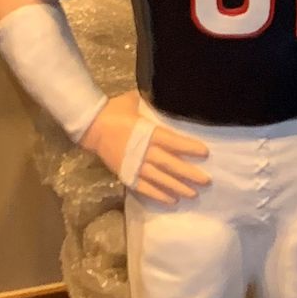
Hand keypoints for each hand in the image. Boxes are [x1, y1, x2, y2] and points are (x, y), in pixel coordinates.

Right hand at [83, 93, 209, 201]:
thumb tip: (168, 96)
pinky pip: (144, 188)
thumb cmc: (114, 110)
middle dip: (188, 173)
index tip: (205, 153)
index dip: (189, 148)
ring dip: (177, 187)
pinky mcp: (126, 174)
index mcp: (147, 132)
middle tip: (206, 181)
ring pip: (159, 179)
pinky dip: (158, 195)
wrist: (90, 126)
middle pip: (169, 164)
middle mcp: (143, 151)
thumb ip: (152, 102)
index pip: (173, 141)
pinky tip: (171, 201)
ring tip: (192, 194)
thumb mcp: (135, 101)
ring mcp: (134, 165)